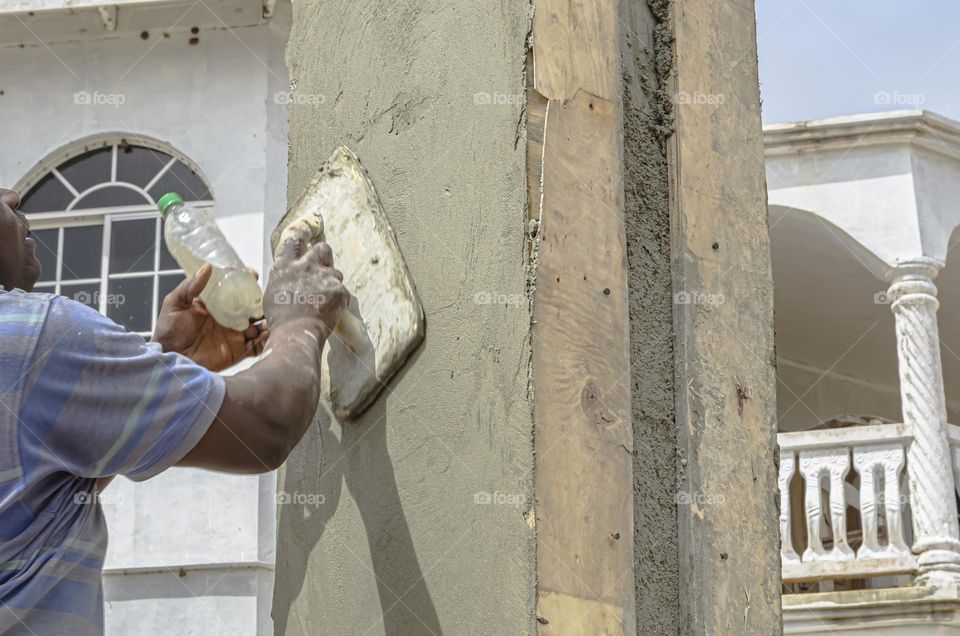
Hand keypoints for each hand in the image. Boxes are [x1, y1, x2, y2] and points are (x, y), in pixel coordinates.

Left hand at [153, 264, 268, 371]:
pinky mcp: (238, 350)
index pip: (237, 290)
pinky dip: (265, 340)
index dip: (247, 282)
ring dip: (267, 321)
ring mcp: (235, 334)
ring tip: (267, 319)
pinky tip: (265, 334)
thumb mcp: (176, 303)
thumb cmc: (170, 330)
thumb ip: (191, 286)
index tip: (253, 275)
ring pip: (259, 325)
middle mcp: (229, 317)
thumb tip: (208, 266)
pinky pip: (257, 345)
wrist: (171, 357)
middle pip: (252, 306)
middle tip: (266, 299)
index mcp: (217, 304)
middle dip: (262, 302)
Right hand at [264, 224, 347, 337]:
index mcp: (286, 266)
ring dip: (332, 284)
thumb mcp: (273, 292)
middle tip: (324, 266)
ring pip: (335, 273)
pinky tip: (329, 311)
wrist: (296, 333)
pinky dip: (339, 300)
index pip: (295, 239)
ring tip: (322, 302)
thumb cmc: (281, 319)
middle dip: (326, 256)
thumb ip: (285, 278)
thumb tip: (291, 275)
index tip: (309, 231)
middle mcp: (305, 266)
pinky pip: (343, 291)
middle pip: (323, 249)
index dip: (304, 233)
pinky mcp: (339, 290)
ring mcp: (324, 277)